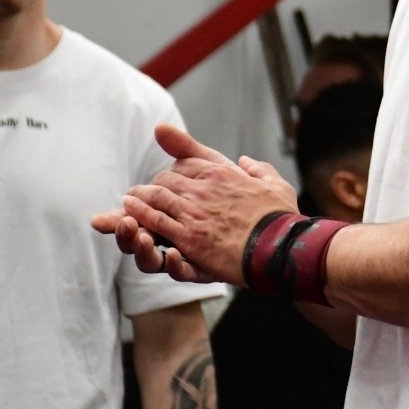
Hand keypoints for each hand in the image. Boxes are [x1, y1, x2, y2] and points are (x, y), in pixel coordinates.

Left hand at [91, 123, 298, 285]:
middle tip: (144, 192)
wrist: (281, 247)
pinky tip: (127, 213)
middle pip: (167, 179)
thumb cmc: (282, 217)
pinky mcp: (189, 236)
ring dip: (138, 197)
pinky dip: (138, 214)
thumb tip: (245, 161)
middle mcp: (205, 187)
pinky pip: (156, 220)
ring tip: (128, 200)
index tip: (173, 176)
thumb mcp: (274, 182)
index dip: (177, 169)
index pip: (188, 162)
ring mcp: (195, 212)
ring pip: (156, 197)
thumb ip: (258, 169)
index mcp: (224, 172)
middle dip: (155, 185)